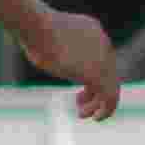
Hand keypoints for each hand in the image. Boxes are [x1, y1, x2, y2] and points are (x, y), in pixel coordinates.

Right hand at [18, 6, 119, 121]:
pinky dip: (105, 110)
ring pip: (111, 86)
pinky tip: (95, 117)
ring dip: (99, 104)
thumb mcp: (47, 35)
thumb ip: (53, 45)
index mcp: (93, 30)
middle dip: (94, 91)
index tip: (78, 88)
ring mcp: (103, 59)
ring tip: (83, 114)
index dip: (91, 75)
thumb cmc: (33, 30)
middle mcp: (103, 43)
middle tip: (80, 103)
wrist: (37, 26)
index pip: (101, 57)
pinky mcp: (97, 73)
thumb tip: (41, 50)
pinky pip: (109, 96)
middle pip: (108, 73)